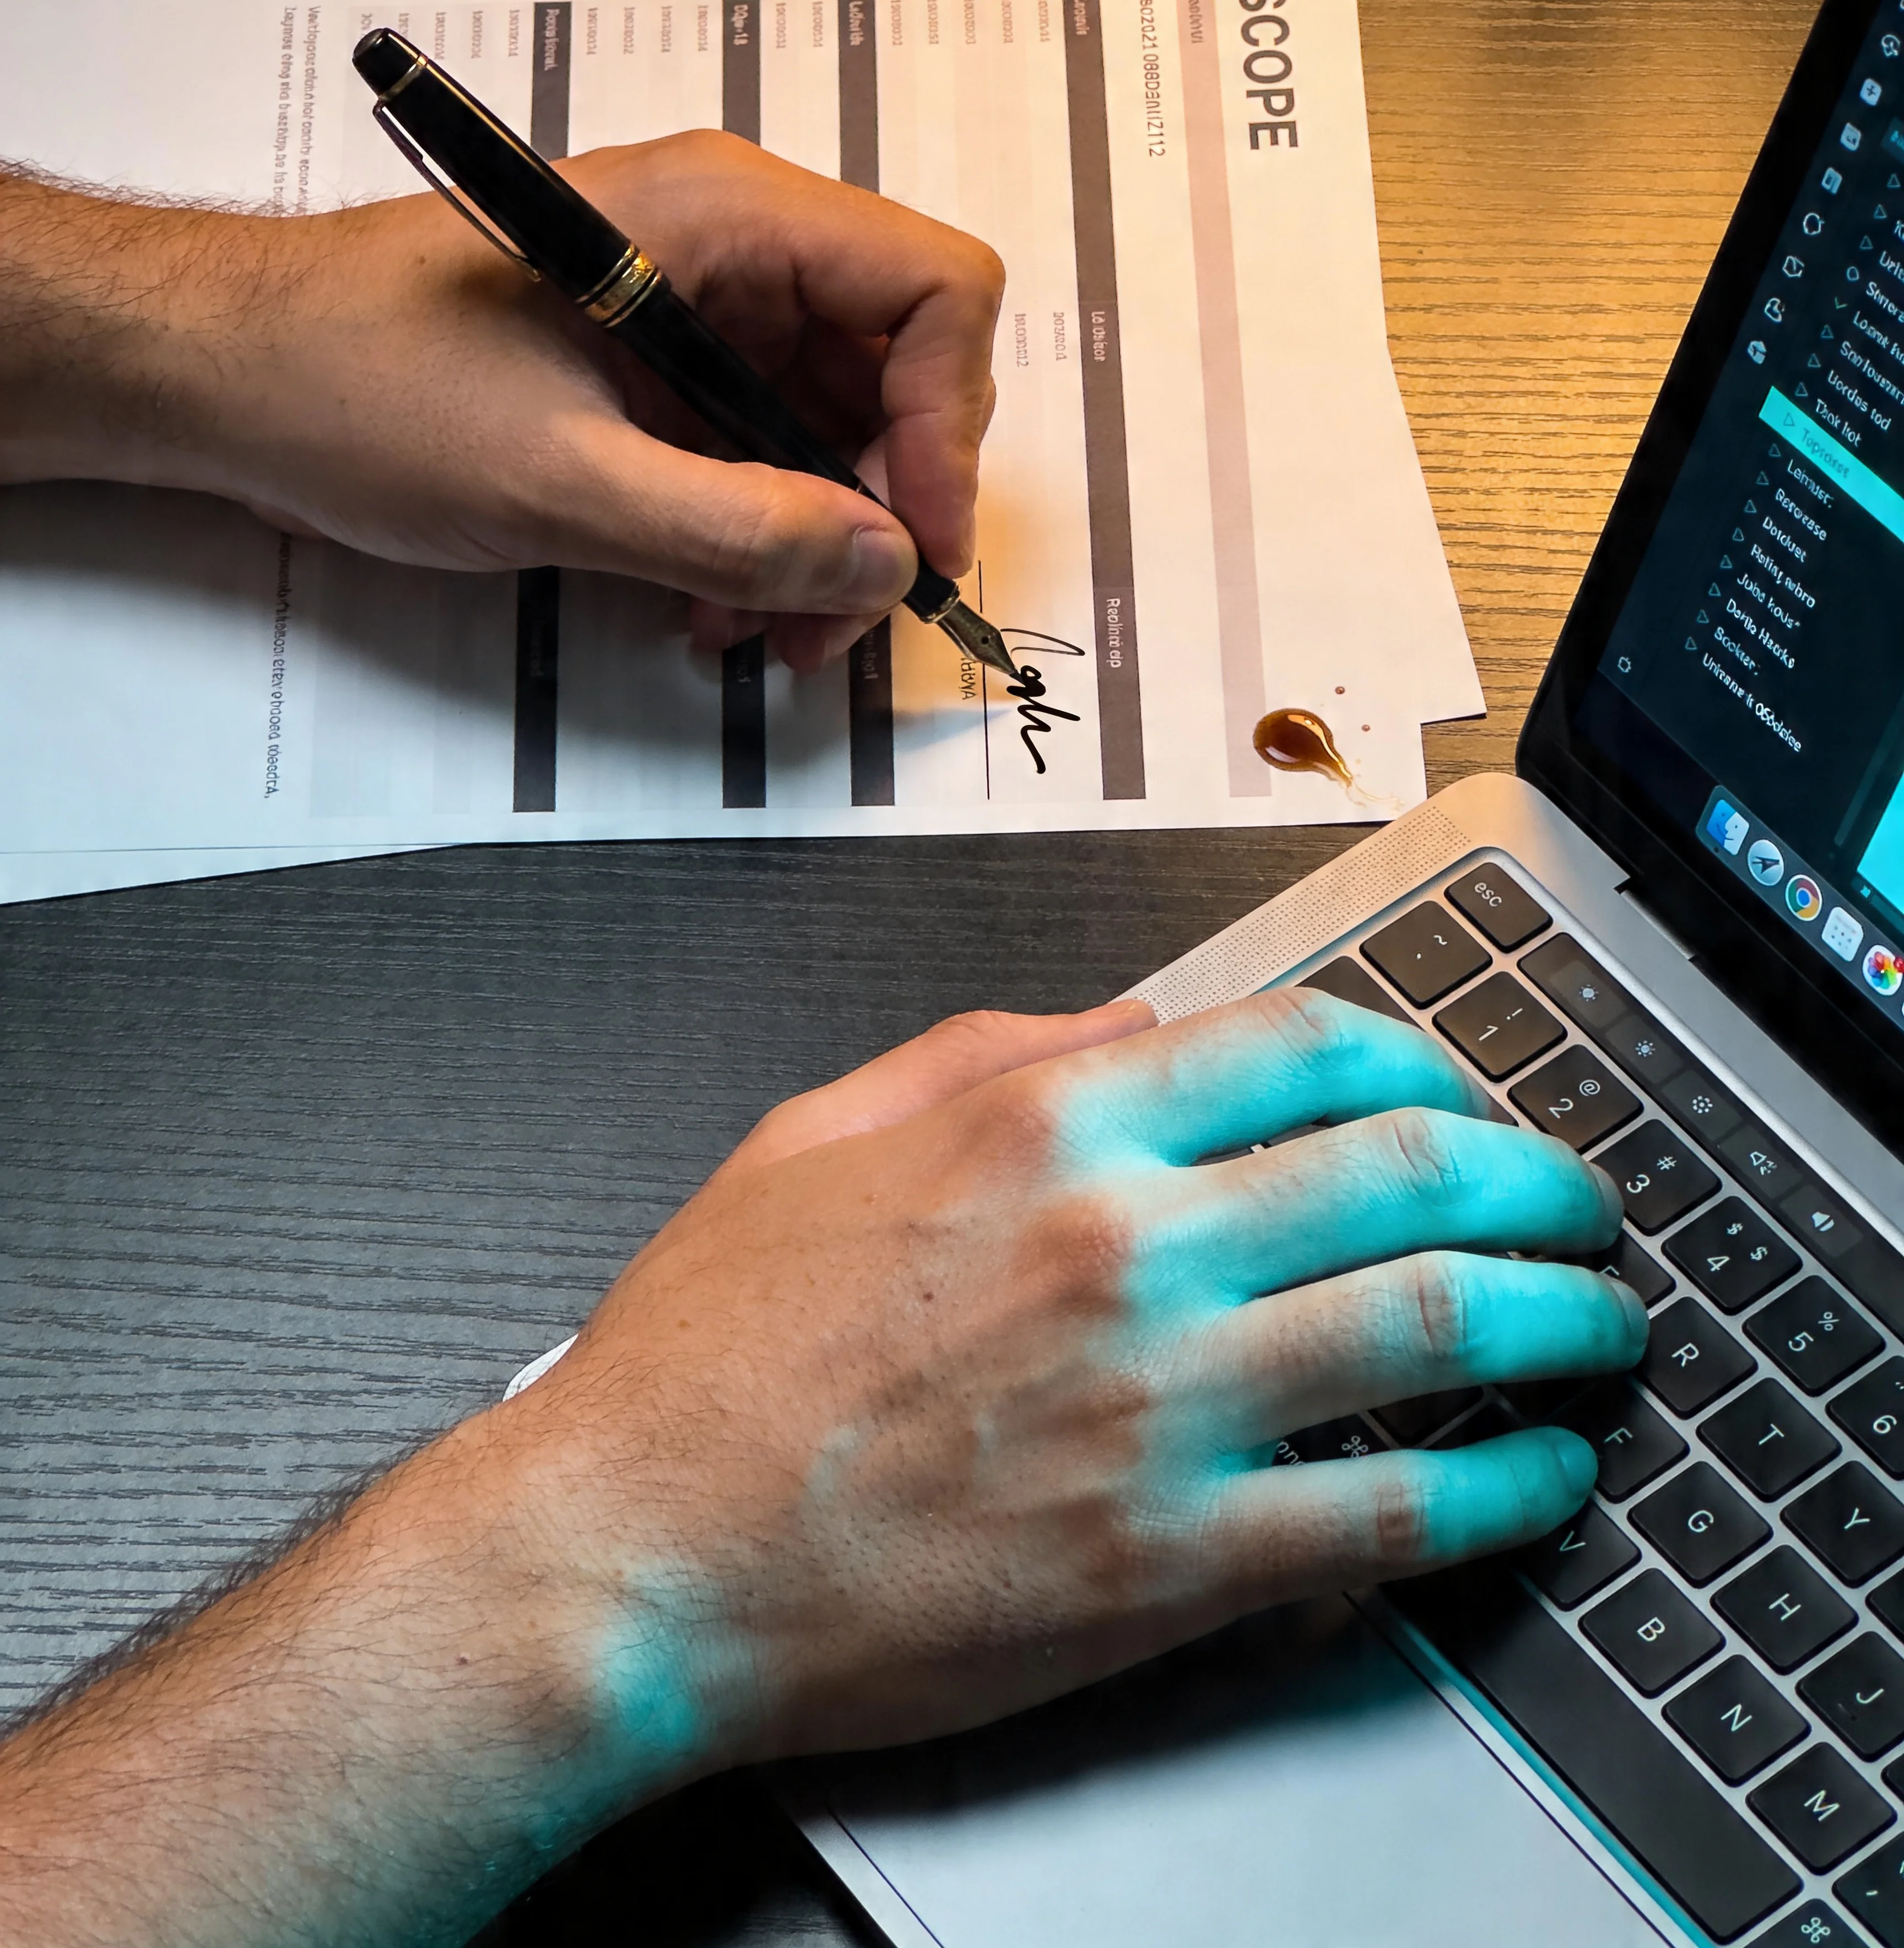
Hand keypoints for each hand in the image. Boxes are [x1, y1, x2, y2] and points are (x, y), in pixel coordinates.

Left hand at [0, 140, 1003, 671]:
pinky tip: (706, 601)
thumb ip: (734, 528)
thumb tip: (886, 563)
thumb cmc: (356, 383)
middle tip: (832, 623)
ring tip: (761, 630)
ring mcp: (691, 300)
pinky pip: (755, 443)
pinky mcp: (650, 361)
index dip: (947, 429)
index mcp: (724, 214)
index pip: (933, 291)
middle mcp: (727, 241)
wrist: (220, 371)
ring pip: (829, 421)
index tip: (915, 549)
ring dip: (818, 537)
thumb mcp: (558, 479)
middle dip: (881, 507)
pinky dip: (754, 529)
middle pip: (894, 366)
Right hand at [0, 993, 1640, 1947]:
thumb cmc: (707, 1360)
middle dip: (1533, 1177)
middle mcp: (1124, 1246)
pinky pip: (1390, 1512)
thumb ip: (989, 1053)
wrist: (630, 1555)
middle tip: (1574, 1200)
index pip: (1303, 1045)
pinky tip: (1540, 1475)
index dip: (1419, 1056)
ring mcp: (1157, 1404)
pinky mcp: (1165, 1561)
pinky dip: (1498, 1489)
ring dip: (1557, 1318)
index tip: (1454, 1090)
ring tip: (1603, 1322)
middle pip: (1410, 1170)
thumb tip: (1128, 1028)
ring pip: (1435, 1325)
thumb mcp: (820, 1132)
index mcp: (1044, 1129)